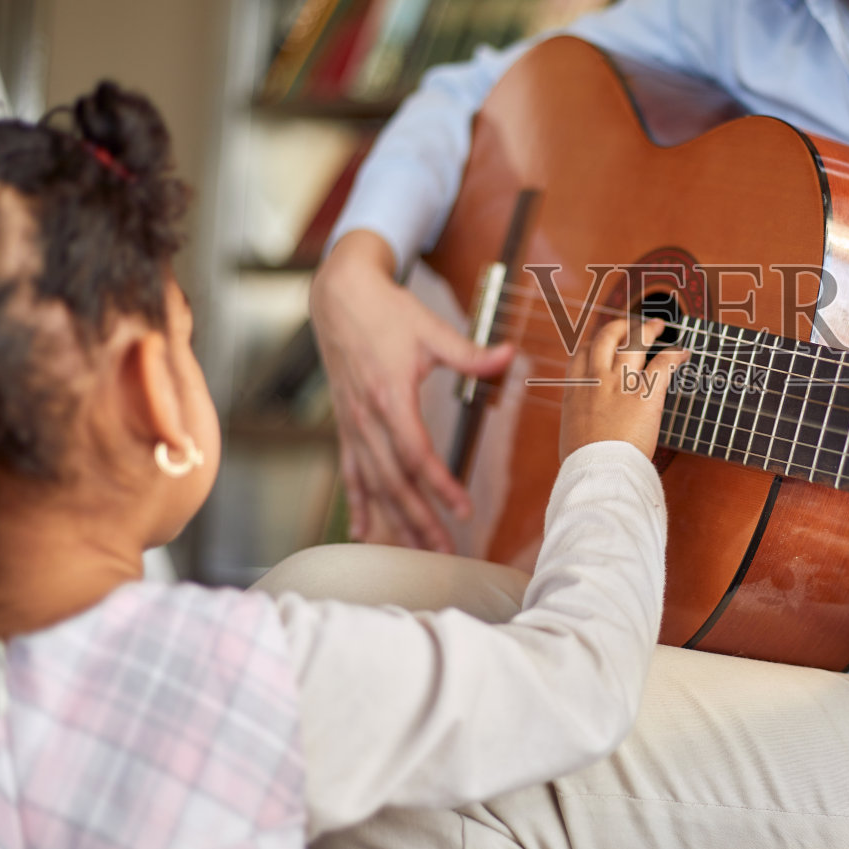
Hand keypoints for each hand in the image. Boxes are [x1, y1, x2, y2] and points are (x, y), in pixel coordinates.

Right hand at [310, 231, 513, 550]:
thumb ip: (470, 353)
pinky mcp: (344, 425)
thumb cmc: (386, 311)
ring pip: (372, 483)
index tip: (463, 510)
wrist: (339, 296)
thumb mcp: (431, 329)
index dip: (439, 485)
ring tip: (415, 551)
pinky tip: (363, 532)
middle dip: (418, 519)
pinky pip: (350, 472)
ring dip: (393, 520)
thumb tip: (509, 355)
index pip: (417, 454)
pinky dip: (357, 503)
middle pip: (393, 481)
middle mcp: (366, 417)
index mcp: (390, 396)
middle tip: (443, 551)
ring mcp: (352, 424)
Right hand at [558, 317, 687, 460]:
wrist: (598, 470)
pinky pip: (663, 364)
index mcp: (575, 390)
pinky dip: (675, 354)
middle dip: (619, 327)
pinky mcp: (646, 394)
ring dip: (647, 330)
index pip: (581, 353)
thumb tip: (584, 430)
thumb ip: (580, 422)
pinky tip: (683, 351)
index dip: (592, 343)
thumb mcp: (571, 436)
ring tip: (658, 324)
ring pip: (634, 343)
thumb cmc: (584, 464)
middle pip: (606, 339)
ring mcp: (621, 384)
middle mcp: (597, 379)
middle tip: (630, 325)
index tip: (602, 341)